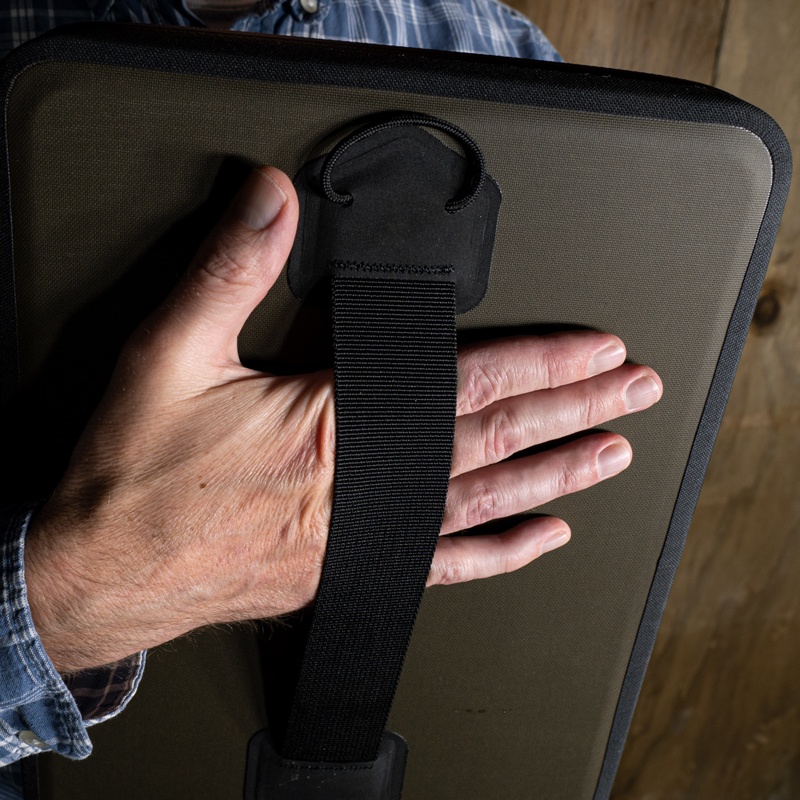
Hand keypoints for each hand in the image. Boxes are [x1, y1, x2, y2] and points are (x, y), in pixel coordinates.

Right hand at [23, 166, 661, 672]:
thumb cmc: (138, 480)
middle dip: (574, 413)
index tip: (594, 352)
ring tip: (609, 457)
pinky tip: (542, 538)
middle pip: (496, 441)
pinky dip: (501, 551)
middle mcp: (368, 489)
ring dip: (556, 475)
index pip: (466, 384)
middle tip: (633, 394)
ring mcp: (368, 539)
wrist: (105, 572)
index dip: (540, 364)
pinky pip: (448, 566)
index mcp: (335, 429)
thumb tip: (270, 200)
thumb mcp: (169, 354)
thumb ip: (229, 270)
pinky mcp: (353, 572)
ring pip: (488, 502)